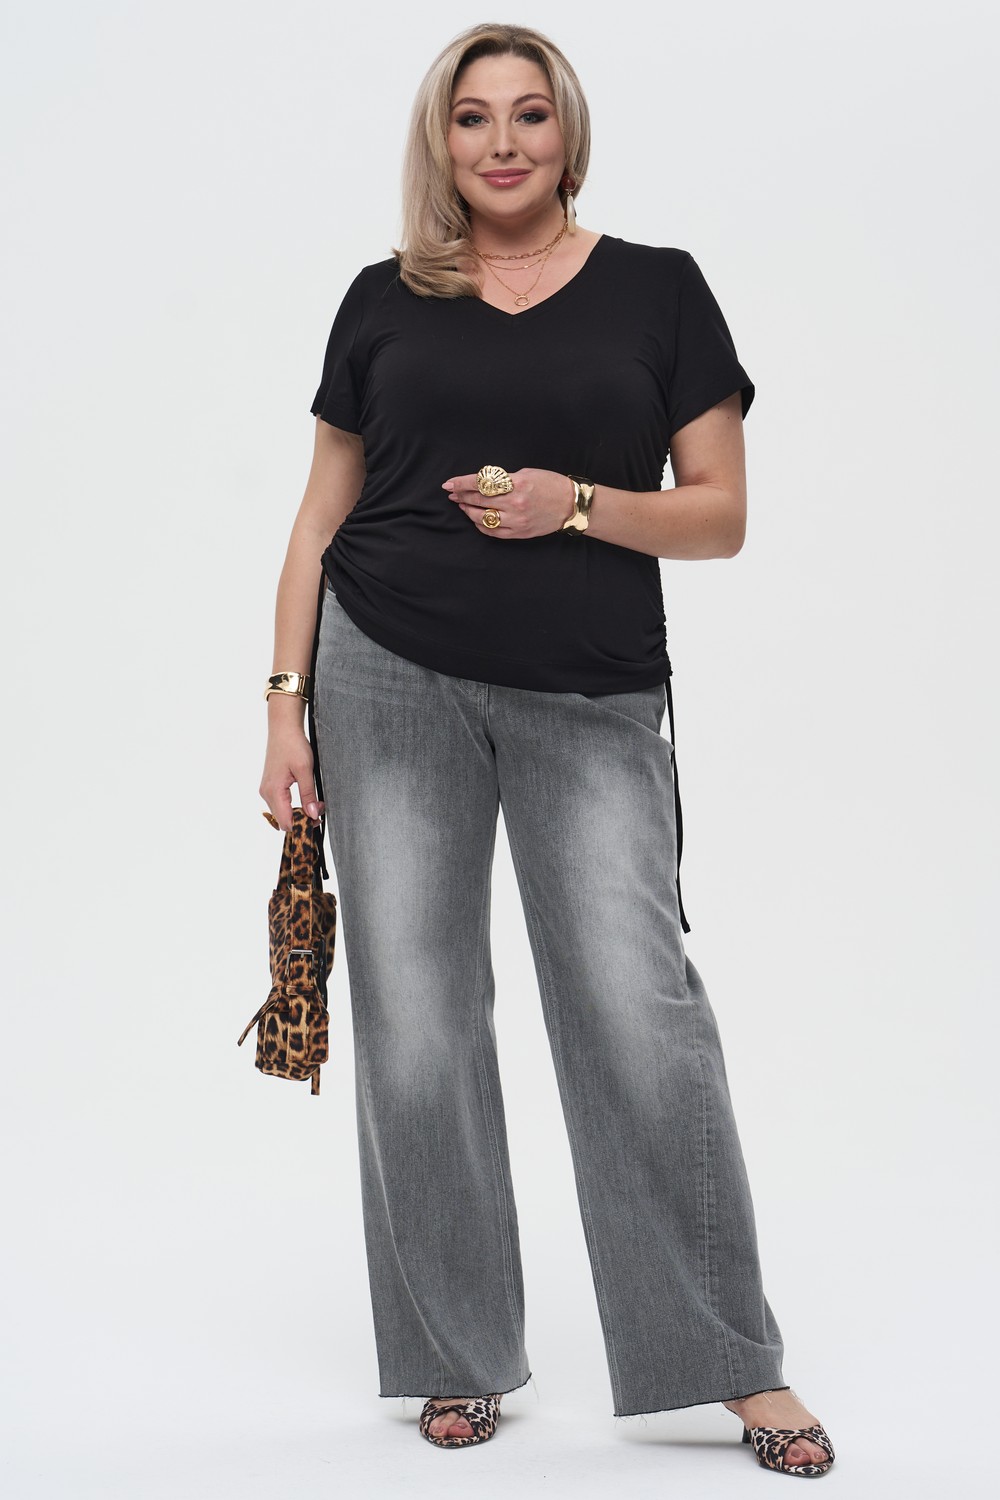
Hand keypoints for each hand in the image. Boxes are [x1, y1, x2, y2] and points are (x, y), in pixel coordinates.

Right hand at [259, 720, 324, 833]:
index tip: (318, 819)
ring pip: (282, 813)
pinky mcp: (270, 786)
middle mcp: (266, 793)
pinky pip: (280, 804)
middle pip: (283, 820)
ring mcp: (266, 790)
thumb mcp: (305, 770)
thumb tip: (312, 815)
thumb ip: (308, 794)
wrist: (283, 729)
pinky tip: (305, 798)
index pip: (286, 822)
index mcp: (274, 791)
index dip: (302, 825)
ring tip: (315, 803)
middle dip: (302, 819)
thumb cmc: (293, 745)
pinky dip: (293, 806)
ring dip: (298, 812)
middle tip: (320, 808)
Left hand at [442, 467, 575, 538]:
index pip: (481, 483)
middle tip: (452, 493)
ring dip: (468, 511)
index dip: (461, 484)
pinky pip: (493, 531)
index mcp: (516, 485)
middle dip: (461, 496)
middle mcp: (515, 504)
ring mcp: (516, 521)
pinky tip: (476, 518)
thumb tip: (482, 483)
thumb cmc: (550, 484)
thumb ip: (504, 479)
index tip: (449, 484)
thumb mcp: (526, 473)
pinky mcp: (519, 533)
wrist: (570, 505)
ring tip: (462, 505)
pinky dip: (481, 525)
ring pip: (482, 518)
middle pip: (478, 501)